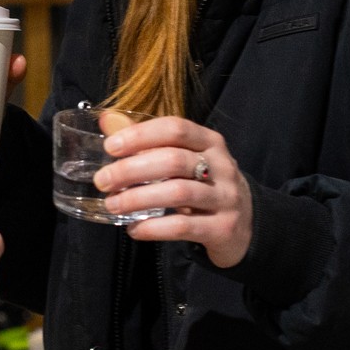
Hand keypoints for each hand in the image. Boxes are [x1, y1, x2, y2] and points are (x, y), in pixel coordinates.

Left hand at [97, 117, 254, 268]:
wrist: (247, 224)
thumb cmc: (205, 184)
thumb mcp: (184, 158)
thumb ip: (146, 140)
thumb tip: (107, 120)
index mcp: (210, 142)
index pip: (176, 128)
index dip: (141, 135)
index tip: (111, 146)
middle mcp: (221, 166)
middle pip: (174, 160)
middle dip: (132, 169)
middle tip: (102, 181)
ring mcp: (225, 198)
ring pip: (179, 193)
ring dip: (139, 199)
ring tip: (112, 204)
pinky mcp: (223, 228)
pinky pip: (184, 226)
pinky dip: (154, 228)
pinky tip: (134, 229)